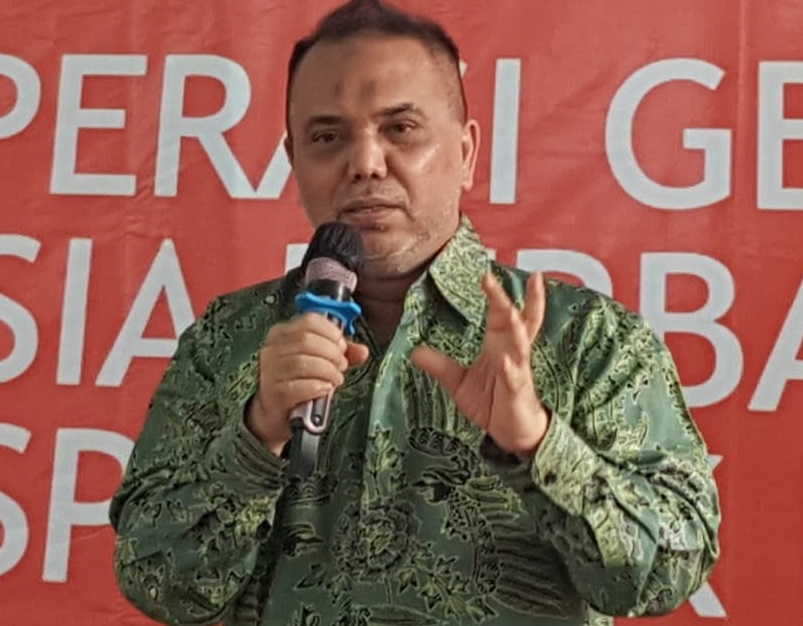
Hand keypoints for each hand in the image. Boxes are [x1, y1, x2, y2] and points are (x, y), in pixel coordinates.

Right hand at [247, 313, 368, 455]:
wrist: (278, 413)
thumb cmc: (298, 382)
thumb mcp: (321, 361)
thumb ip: (343, 353)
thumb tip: (362, 351)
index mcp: (282, 333)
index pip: (310, 320)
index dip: (332, 332)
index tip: (341, 346)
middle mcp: (272, 349)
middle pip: (307, 340)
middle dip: (332, 353)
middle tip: (341, 365)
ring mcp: (271, 371)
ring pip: (303, 362)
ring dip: (327, 371)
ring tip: (335, 379)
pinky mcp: (274, 394)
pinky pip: (298, 386)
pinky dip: (317, 387)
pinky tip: (324, 389)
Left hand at [411, 271, 548, 457]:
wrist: (514, 433)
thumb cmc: (494, 402)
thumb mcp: (460, 383)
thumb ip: (440, 366)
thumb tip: (415, 351)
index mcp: (499, 346)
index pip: (500, 314)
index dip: (495, 295)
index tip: (487, 274)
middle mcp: (512, 353)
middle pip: (514, 319)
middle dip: (504, 299)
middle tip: (492, 278)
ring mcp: (518, 371)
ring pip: (520, 344)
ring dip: (516, 327)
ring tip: (509, 311)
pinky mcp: (518, 392)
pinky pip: (515, 378)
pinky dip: (511, 369)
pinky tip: (506, 362)